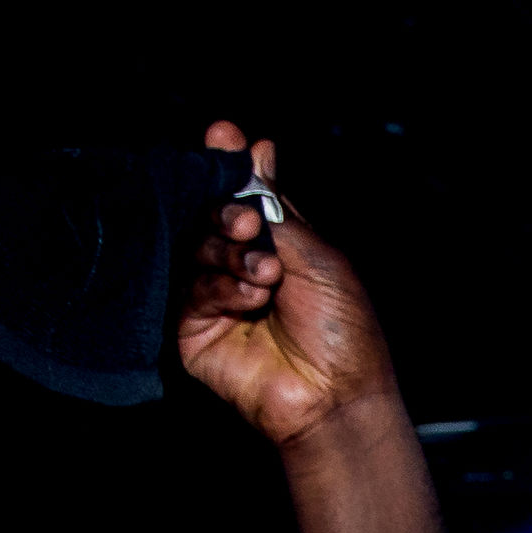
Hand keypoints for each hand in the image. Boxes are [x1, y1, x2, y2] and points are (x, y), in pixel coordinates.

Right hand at [178, 123, 398, 448]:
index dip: (229, 165)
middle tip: (248, 225)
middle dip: (228, 212)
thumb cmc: (341, 330)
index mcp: (276, 245)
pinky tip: (251, 300)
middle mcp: (242, 266)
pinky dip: (221, 288)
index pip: (241, 193)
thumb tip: (257, 147)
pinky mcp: (193, 329)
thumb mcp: (318, 255)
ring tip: (266, 276)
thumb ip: (279, 204)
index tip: (223, 136)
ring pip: (197, 247)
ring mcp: (216, 297)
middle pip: (211, 215)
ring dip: (230, 255)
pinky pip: (190, 289)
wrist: (336, 396)